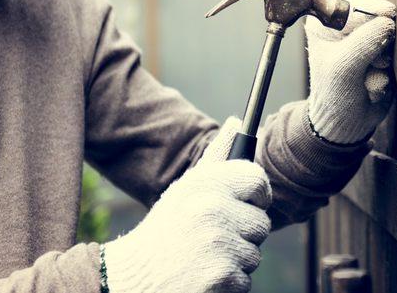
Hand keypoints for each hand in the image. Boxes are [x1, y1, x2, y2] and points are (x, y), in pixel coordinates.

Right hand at [103, 118, 271, 292]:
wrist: (135, 276)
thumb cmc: (167, 229)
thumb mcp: (186, 187)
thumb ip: (217, 153)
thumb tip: (238, 121)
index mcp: (206, 184)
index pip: (257, 180)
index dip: (258, 195)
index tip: (249, 204)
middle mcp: (214, 208)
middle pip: (261, 223)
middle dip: (243, 234)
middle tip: (213, 237)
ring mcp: (220, 244)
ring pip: (255, 254)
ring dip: (235, 260)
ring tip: (205, 256)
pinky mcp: (221, 276)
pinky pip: (245, 280)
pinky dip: (229, 283)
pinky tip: (203, 274)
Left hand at [305, 0, 395, 143]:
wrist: (345, 124)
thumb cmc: (335, 95)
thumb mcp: (344, 67)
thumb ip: (365, 42)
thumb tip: (388, 22)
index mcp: (325, 24)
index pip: (357, 5)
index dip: (374, 14)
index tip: (388, 18)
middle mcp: (343, 28)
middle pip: (377, 18)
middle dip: (380, 42)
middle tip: (374, 63)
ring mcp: (363, 41)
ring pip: (390, 37)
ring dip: (384, 61)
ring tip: (368, 79)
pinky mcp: (380, 55)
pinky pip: (396, 54)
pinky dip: (388, 71)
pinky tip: (373, 86)